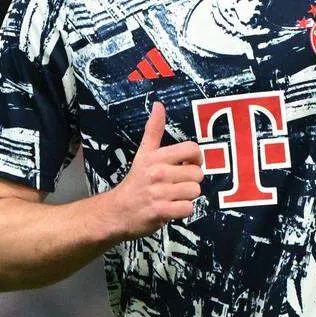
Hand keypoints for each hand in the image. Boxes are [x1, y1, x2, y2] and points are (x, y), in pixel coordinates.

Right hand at [111, 102, 203, 239]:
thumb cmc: (136, 180)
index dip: (196, 158)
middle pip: (197, 173)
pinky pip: (188, 209)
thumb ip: (153, 129)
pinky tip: (172, 207)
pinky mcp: (161, 211)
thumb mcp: (143, 153)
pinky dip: (183, 210)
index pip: (192, 149)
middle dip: (190, 181)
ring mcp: (159, 193)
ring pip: (195, 191)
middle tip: (176, 184)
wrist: (118, 211)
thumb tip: (159, 104)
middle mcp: (158, 173)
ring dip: (187, 196)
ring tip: (173, 196)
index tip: (187, 164)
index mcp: (157, 157)